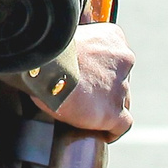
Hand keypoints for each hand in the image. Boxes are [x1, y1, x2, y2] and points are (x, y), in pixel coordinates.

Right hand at [31, 23, 134, 137]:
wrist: (44, 65)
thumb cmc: (46, 47)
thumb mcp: (66, 35)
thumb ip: (75, 41)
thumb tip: (64, 45)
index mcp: (112, 37)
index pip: (116, 56)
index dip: (102, 69)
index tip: (89, 75)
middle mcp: (123, 60)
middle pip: (120, 79)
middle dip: (105, 87)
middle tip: (84, 94)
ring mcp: (120, 87)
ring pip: (121, 100)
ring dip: (107, 106)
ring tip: (88, 113)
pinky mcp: (114, 112)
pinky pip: (122, 125)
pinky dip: (113, 130)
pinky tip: (103, 132)